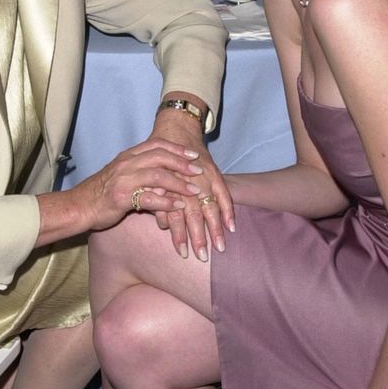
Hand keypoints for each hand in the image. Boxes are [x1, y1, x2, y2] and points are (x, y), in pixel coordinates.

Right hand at [75, 137, 204, 231]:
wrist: (79, 207)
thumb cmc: (102, 193)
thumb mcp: (122, 176)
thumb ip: (141, 172)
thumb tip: (165, 176)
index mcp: (128, 157)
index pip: (156, 145)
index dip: (177, 149)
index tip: (193, 154)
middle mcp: (126, 164)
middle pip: (160, 157)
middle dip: (182, 163)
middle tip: (199, 170)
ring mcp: (124, 180)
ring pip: (158, 176)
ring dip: (179, 183)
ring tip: (194, 191)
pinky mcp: (122, 198)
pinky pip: (149, 198)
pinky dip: (166, 202)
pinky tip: (178, 206)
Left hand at [148, 115, 233, 260]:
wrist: (175, 131)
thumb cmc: (161, 161)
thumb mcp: (155, 179)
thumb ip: (159, 201)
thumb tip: (163, 224)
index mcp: (169, 186)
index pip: (175, 214)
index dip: (179, 235)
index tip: (183, 253)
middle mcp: (187, 183)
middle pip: (193, 214)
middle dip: (198, 237)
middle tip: (202, 256)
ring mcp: (203, 179)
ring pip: (210, 207)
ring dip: (215, 229)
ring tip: (220, 248)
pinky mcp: (214, 173)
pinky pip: (224, 194)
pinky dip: (228, 210)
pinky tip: (232, 227)